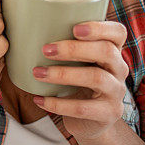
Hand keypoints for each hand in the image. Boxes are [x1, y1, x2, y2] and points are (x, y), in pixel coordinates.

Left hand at [30, 21, 128, 140]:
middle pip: (106, 52)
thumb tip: (25, 24)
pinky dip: (57, 104)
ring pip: (96, 78)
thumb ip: (63, 43)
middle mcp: (119, 68)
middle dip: (74, 49)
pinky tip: (38, 99)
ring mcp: (116, 92)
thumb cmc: (76, 81)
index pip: (118, 32)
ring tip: (37, 73)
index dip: (99, 28)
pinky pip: (83, 108)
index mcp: (112, 50)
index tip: (74, 28)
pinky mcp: (109, 113)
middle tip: (46, 50)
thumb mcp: (75, 61)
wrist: (89, 120)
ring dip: (63, 74)